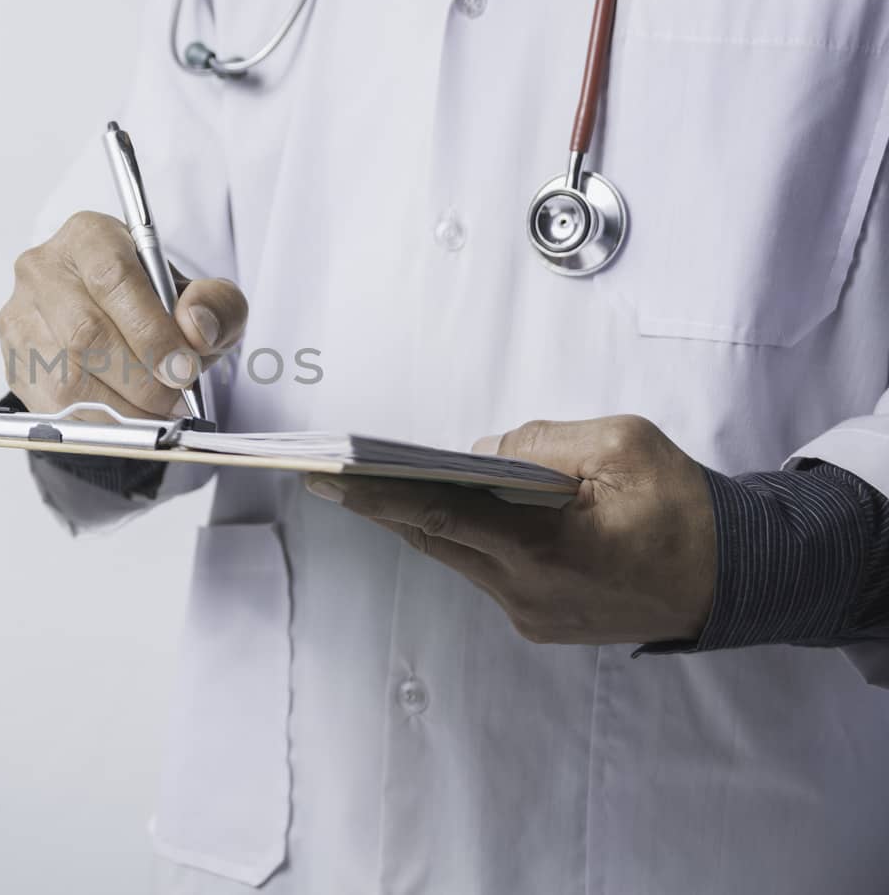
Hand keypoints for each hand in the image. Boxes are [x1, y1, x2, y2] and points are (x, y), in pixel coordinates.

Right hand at [0, 211, 247, 417]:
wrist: (116, 325)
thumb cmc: (156, 305)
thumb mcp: (202, 296)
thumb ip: (216, 304)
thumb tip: (197, 328)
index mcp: (90, 237)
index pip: (114, 279)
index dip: (151, 331)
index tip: (182, 368)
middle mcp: (44, 269)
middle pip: (86, 333)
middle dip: (140, 378)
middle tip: (174, 398)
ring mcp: (20, 316)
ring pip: (66, 376)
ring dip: (121, 407)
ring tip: (155, 412)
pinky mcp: (13, 360)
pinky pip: (51, 406)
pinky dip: (96, 422)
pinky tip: (125, 419)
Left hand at [305, 415, 716, 645]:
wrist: (736, 578)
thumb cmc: (685, 508)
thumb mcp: (623, 444)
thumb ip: (542, 442)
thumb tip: (478, 452)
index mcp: (546, 549)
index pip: (441, 515)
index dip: (379, 495)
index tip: (330, 479)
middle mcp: (527, 592)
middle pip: (435, 538)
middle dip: (381, 504)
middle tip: (326, 475)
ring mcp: (531, 613)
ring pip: (456, 556)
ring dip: (420, 520)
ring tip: (371, 484)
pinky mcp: (539, 620)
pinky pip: (485, 569)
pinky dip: (462, 537)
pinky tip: (443, 508)